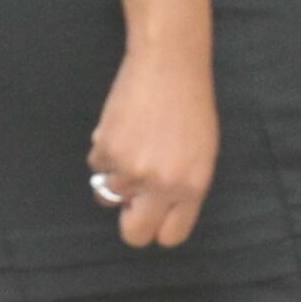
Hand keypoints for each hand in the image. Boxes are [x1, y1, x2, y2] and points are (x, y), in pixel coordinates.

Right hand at [88, 46, 216, 250]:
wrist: (168, 65)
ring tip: (134, 143)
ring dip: (116, 175)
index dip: (159, 228)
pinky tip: (122, 127)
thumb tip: (157, 210)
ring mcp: (131, 169)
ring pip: (110, 194)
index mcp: (193, 186)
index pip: (171, 236)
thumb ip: (182, 186)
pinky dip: (105, 151)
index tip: (154, 216)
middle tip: (132, 201)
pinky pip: (97, 165)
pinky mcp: (106, 150)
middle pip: (135, 234)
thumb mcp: (202, 153)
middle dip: (130, 221)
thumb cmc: (191, 105)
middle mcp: (162, 184)